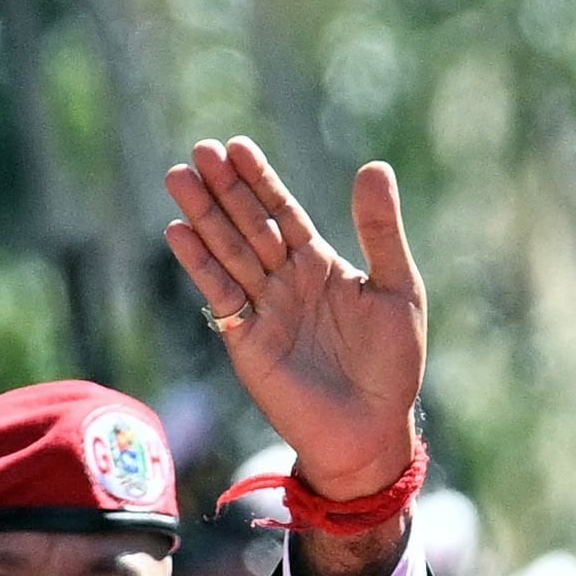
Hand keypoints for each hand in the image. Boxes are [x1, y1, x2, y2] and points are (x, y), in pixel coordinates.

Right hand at [164, 139, 424, 503]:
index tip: (236, 146)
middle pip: (248, 224)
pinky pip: (220, 296)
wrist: (373, 429)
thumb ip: (380, 231)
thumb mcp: (397, 288)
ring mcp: (263, 310)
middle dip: (224, 189)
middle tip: (199, 149)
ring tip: (178, 178)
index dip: (260, 180)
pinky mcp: (246, 342)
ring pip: (228, 252)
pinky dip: (200, 265)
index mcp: (320, 265)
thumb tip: (374, 167)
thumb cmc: (392, 364)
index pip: (283, 211)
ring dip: (203, 217)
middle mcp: (286, 282)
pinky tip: (178, 233)